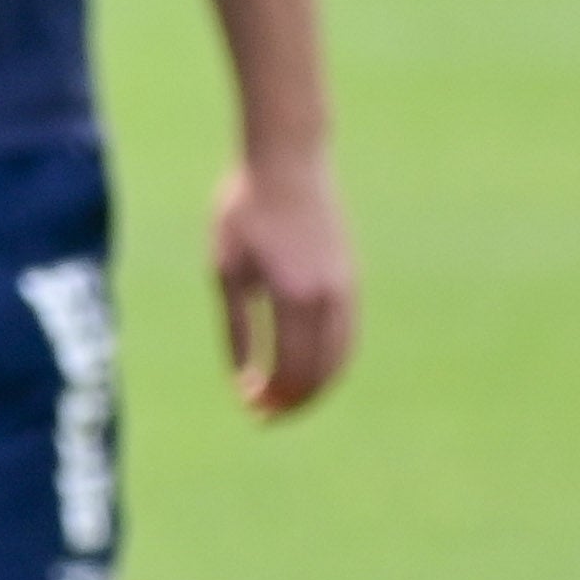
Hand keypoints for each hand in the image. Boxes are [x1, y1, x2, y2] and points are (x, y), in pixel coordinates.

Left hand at [210, 147, 356, 418]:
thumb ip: (238, 327)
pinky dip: (331, 360)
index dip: (271, 397)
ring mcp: (346, 289)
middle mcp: (328, 299)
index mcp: (293, 298)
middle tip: (265, 415)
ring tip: (285, 399)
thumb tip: (245, 378)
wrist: (289, 164)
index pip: (291, 370)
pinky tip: (307, 367)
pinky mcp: (351, 279)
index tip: (249, 408)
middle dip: (294, 400)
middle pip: (320, 372)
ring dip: (315, 385)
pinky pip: (347, 335)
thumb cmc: (246, 214)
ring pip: (340, 357)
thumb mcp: (228, 271)